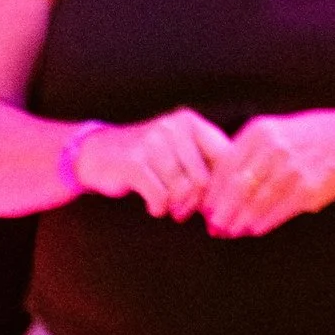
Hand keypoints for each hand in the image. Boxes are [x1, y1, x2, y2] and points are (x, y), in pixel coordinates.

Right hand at [77, 107, 235, 221]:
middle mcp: (172, 128)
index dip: (225, 188)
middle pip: (203, 179)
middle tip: (189, 211)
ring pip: (182, 190)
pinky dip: (159, 208)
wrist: (98, 153)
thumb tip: (235, 197)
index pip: (224, 157)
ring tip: (171, 208)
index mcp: (190, 123)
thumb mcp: (179, 151)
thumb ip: (206, 165)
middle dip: (198, 203)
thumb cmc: (147, 157)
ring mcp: (152, 143)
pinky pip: (160, 196)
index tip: (220, 207)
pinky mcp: (133, 163)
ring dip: (178, 208)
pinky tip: (154, 206)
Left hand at [199, 110, 334, 239]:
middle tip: (214, 227)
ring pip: (256, 203)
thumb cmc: (302, 141)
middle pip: (238, 188)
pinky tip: (253, 230)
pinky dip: (262, 223)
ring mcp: (291, 169)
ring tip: (231, 232)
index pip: (226, 167)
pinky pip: (277, 212)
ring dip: (240, 222)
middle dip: (222, 212)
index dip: (213, 193)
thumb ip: (244, 156)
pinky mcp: (307, 189)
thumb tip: (215, 192)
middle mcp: (274, 149)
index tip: (205, 210)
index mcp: (259, 132)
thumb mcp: (271, 134)